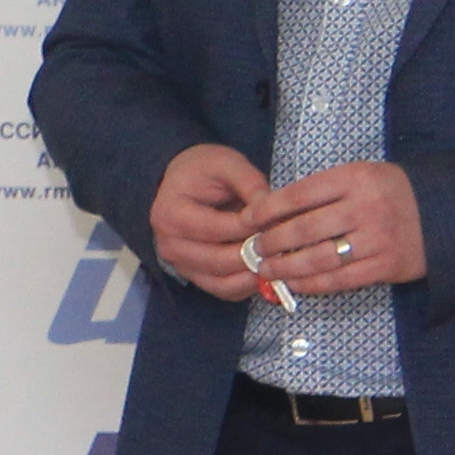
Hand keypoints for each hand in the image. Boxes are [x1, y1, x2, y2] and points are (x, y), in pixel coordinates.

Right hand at [147, 143, 271, 301]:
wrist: (182, 182)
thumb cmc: (204, 171)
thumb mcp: (227, 163)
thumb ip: (250, 183)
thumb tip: (273, 209)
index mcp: (171, 214)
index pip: (219, 229)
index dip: (253, 227)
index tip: (279, 219)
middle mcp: (168, 245)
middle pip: (220, 261)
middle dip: (257, 253)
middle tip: (285, 242)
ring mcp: (179, 265)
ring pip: (223, 282)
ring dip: (254, 273)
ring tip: (278, 257)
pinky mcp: (194, 277)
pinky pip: (224, 291)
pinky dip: (248, 285)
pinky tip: (265, 267)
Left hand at [246, 162, 425, 293]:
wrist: (444, 214)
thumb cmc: (389, 193)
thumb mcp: (360, 177)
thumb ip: (323, 191)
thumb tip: (272, 210)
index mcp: (355, 179)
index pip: (299, 194)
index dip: (267, 208)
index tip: (247, 219)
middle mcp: (366, 208)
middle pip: (305, 228)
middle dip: (272, 241)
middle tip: (253, 249)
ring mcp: (378, 239)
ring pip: (320, 258)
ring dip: (286, 267)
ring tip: (266, 269)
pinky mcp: (387, 266)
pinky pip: (341, 280)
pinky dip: (313, 284)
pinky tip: (295, 284)